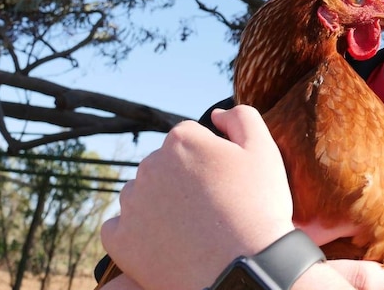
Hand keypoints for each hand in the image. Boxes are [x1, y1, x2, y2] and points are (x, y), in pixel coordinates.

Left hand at [101, 105, 294, 289]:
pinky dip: (136, 231)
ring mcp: (132, 204)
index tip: (224, 179)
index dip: (210, 156)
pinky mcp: (120, 240)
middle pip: (164, 163)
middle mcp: (149, 166)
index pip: (189, 136)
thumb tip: (216, 114)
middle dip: (183, 178)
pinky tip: (163, 240)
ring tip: (190, 225)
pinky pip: (119, 226)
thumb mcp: (264, 150)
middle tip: (212, 204)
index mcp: (181, 141)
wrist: (245, 269)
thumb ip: (241, 118)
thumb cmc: (258, 208)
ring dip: (160, 202)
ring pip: (142, 192)